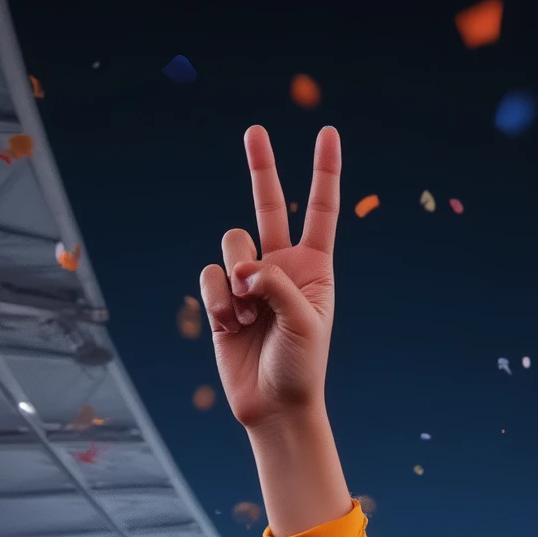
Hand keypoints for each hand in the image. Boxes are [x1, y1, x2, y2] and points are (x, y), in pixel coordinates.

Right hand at [201, 126, 339, 430]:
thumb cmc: (301, 366)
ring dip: (237, 275)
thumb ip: (275, 283)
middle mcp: (281, 266)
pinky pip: (210, 276)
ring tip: (248, 313)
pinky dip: (218, 299)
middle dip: (261, 167)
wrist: (274, 406)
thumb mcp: (303, 322)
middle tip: (255, 130)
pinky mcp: (221, 299)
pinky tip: (231, 325)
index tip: (327, 132)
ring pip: (232, 243)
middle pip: (268, 204)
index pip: (320, 210)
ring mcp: (249, 280)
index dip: (324, 171)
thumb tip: (239, 268)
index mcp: (314, 267)